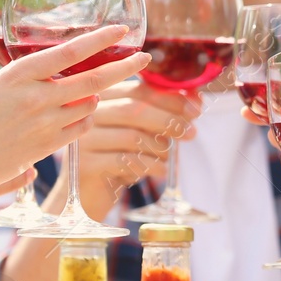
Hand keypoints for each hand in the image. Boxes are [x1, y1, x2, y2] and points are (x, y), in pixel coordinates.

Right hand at [0, 26, 149, 207]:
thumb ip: (24, 77)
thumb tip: (53, 67)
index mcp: (18, 75)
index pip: (70, 52)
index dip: (100, 40)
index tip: (122, 30)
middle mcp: (36, 97)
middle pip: (95, 79)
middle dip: (125, 66)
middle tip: (145, 57)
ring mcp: (46, 123)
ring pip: (91, 103)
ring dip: (95, 96)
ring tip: (85, 93)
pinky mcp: (51, 145)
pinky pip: (83, 126)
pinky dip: (86, 118)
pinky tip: (75, 115)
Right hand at [57, 82, 202, 219]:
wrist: (92, 191)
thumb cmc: (121, 155)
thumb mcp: (144, 130)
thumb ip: (165, 112)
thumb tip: (196, 99)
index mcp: (103, 97)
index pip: (139, 90)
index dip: (170, 98)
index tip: (196, 109)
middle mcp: (87, 114)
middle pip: (133, 109)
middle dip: (168, 120)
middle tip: (190, 133)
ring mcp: (83, 139)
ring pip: (131, 136)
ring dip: (160, 147)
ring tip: (169, 156)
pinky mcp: (85, 164)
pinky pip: (124, 161)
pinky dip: (150, 165)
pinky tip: (159, 170)